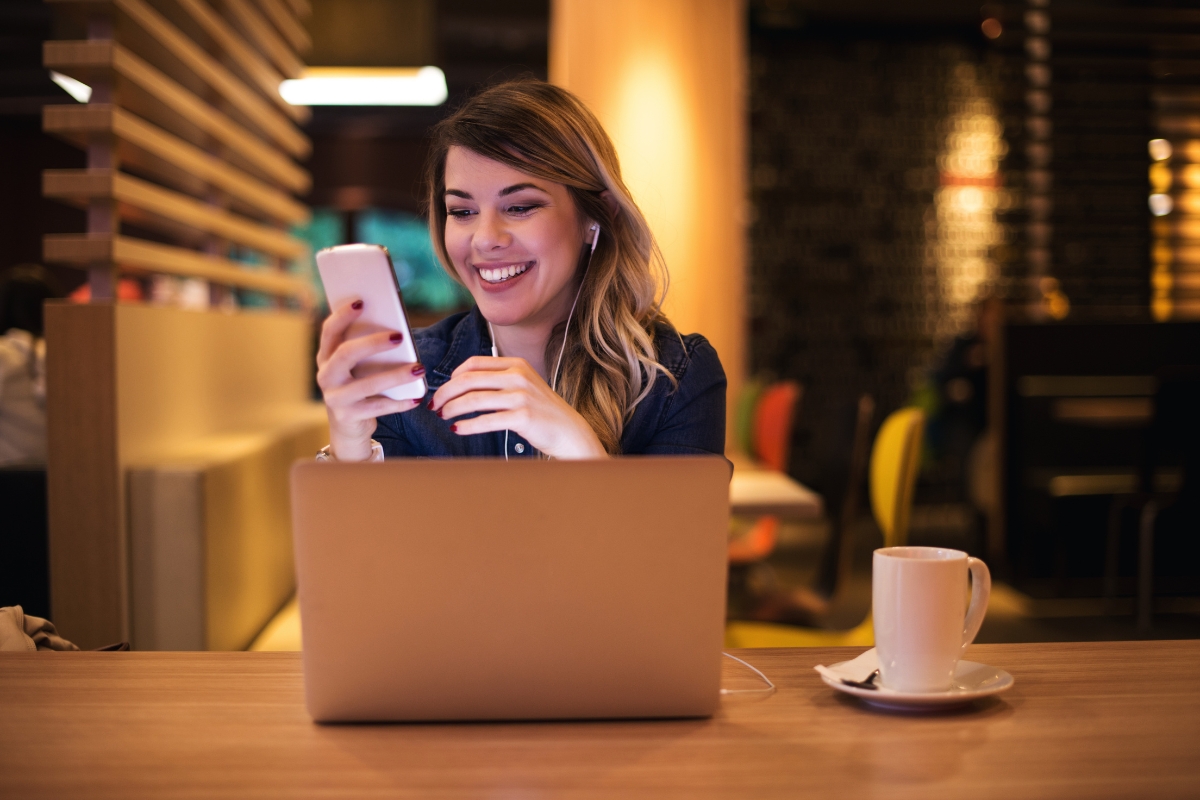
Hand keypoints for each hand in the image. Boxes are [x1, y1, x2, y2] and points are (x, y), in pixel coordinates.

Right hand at [316, 299, 423, 460]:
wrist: (350, 427)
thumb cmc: (359, 387)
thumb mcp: (358, 368)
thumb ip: (368, 350)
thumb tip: (397, 330)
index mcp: (326, 357)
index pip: (329, 331)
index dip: (342, 315)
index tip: (361, 301)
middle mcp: (326, 376)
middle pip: (346, 353)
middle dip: (373, 343)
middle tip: (399, 336)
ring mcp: (335, 398)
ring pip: (366, 384)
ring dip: (396, 375)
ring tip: (419, 368)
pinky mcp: (348, 416)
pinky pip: (377, 407)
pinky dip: (399, 403)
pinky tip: (416, 397)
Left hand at [429, 356, 607, 459]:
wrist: (569, 431)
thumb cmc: (541, 411)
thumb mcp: (523, 385)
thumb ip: (498, 380)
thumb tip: (461, 384)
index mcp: (516, 364)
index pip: (474, 364)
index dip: (452, 376)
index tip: (443, 389)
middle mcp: (518, 376)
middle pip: (468, 380)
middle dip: (446, 393)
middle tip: (435, 405)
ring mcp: (521, 396)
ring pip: (473, 399)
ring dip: (452, 409)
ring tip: (443, 416)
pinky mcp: (522, 417)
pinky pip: (486, 420)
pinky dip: (467, 425)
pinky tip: (458, 429)